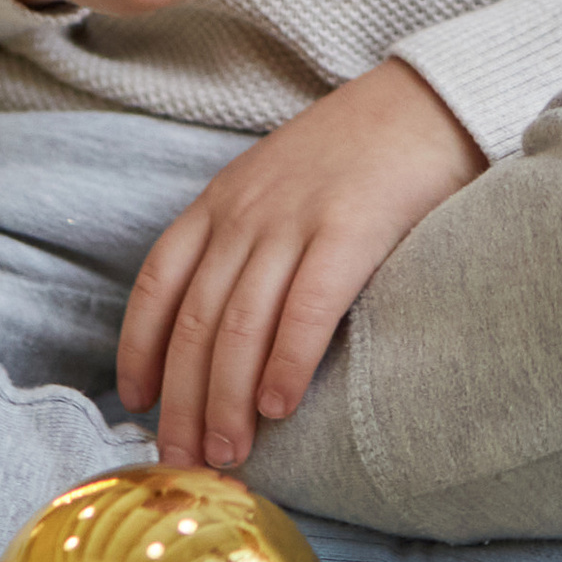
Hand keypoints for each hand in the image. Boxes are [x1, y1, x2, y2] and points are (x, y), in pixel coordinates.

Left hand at [118, 61, 484, 471]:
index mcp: (222, 200)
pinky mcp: (349, 228)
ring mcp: (295, 219)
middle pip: (196, 321)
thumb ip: (245, 237)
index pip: (157, 283)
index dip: (140, 349)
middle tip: (182, 462)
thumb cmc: (354, 153)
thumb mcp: (275, 180)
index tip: (137, 404)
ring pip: (240, 324)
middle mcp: (246, 212)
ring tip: (228, 454)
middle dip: (183, 400)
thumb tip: (222, 328)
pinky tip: (279, 405)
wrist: (424, 99)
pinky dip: (287, 361)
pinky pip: (306, 307)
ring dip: (226, 400)